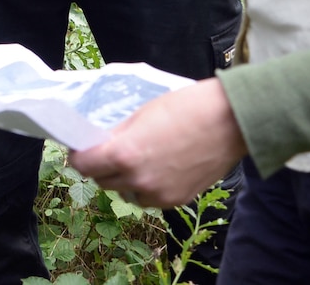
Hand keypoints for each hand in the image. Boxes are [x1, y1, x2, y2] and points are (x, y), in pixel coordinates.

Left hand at [67, 78, 246, 206]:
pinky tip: (158, 168)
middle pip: (103, 181)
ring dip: (125, 180)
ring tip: (137, 160)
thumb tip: (98, 144)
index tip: (80, 149)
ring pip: (127, 193)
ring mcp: (158, 195)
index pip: (85, 166)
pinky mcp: (177, 201)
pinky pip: (150, 199)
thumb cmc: (186, 107)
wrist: (230, 121)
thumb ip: (117, 134)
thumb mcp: (142, 114)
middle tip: (107, 152)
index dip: (79, 156)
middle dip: (101, 167)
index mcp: (124, 155)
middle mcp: (138, 181)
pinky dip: (147, 187)